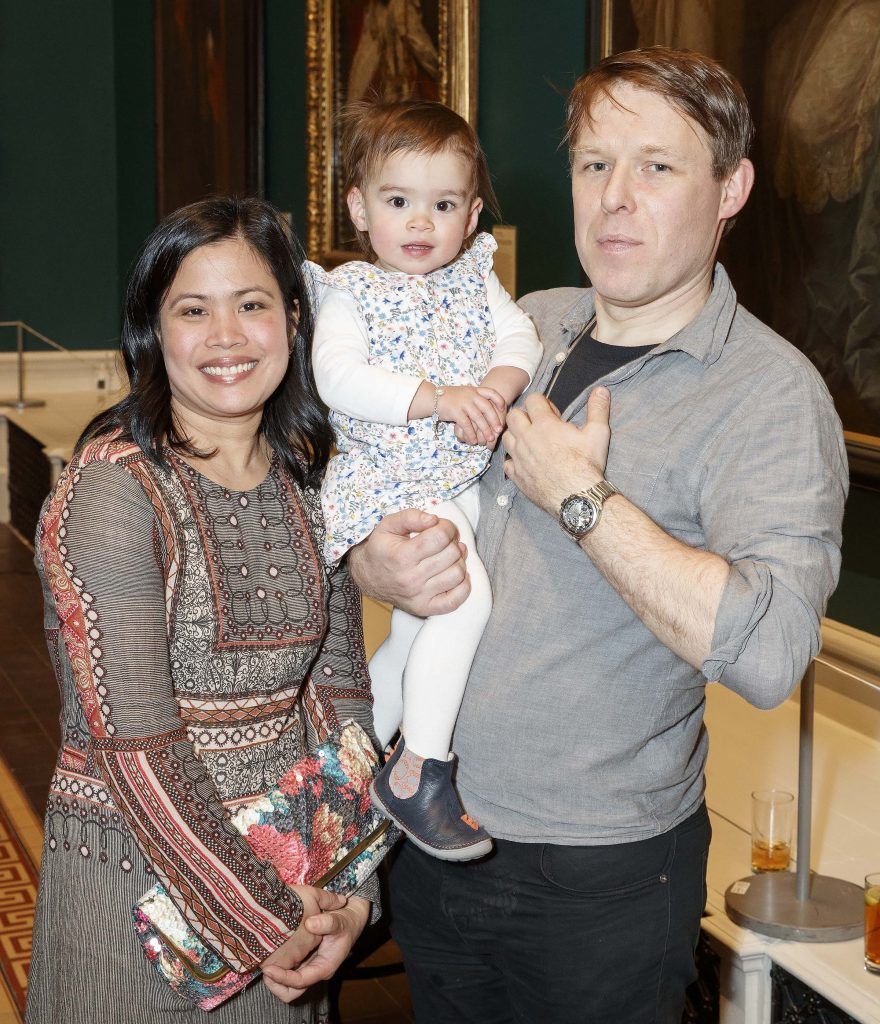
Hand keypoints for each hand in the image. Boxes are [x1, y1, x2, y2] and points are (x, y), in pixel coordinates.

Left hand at [262, 897, 370, 999]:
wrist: (351, 918)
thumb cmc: (346, 921)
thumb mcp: (339, 920)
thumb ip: (327, 922)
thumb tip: (310, 924)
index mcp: (325, 966)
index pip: (301, 980)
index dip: (283, 978)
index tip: (268, 969)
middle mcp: (316, 970)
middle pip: (293, 991)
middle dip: (277, 985)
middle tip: (264, 970)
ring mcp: (310, 967)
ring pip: (290, 985)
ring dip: (276, 979)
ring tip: (265, 964)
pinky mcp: (306, 960)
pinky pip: (290, 972)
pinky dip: (280, 969)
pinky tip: (272, 957)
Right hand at [348, 508, 469, 614]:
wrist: (367, 578)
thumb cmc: (381, 549)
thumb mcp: (388, 525)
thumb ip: (410, 517)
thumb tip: (433, 520)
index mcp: (401, 556)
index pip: (440, 537)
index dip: (447, 527)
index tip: (442, 527)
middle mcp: (411, 579)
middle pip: (451, 554)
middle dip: (452, 542)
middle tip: (444, 541)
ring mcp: (419, 596)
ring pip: (457, 574)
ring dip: (458, 561)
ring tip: (448, 556)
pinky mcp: (425, 608)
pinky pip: (456, 600)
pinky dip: (462, 586)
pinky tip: (453, 574)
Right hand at [438, 385, 505, 446]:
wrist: (432, 398)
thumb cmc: (450, 398)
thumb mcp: (465, 394)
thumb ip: (475, 399)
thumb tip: (488, 411)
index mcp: (474, 390)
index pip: (491, 393)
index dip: (499, 401)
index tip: (503, 409)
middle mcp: (470, 395)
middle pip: (487, 407)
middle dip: (494, 420)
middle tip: (498, 430)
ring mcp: (463, 403)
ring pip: (478, 418)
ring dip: (485, 430)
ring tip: (489, 439)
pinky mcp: (455, 411)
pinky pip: (466, 424)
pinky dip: (471, 434)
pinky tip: (473, 440)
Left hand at [502, 388, 610, 514]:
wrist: (576, 497)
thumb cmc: (587, 465)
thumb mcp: (598, 433)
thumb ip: (598, 409)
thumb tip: (601, 389)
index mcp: (544, 424)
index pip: (532, 399)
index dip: (542, 402)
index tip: (553, 414)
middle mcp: (526, 438)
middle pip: (513, 415)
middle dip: (524, 416)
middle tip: (539, 426)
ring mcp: (518, 457)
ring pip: (506, 437)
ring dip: (516, 436)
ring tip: (531, 443)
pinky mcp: (516, 475)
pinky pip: (506, 462)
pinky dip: (513, 460)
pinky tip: (526, 463)